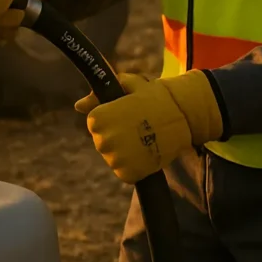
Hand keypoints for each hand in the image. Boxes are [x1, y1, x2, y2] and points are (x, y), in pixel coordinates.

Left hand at [74, 70, 223, 183]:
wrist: (183, 114)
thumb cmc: (154, 96)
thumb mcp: (126, 88)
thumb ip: (100, 97)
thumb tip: (78, 106)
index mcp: (97, 119)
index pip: (95, 125)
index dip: (112, 121)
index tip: (128, 116)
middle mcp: (102, 140)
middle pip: (103, 143)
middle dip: (117, 137)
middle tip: (138, 129)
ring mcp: (115, 159)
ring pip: (113, 158)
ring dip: (126, 153)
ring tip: (144, 140)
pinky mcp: (128, 173)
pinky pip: (124, 172)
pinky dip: (133, 167)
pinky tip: (146, 154)